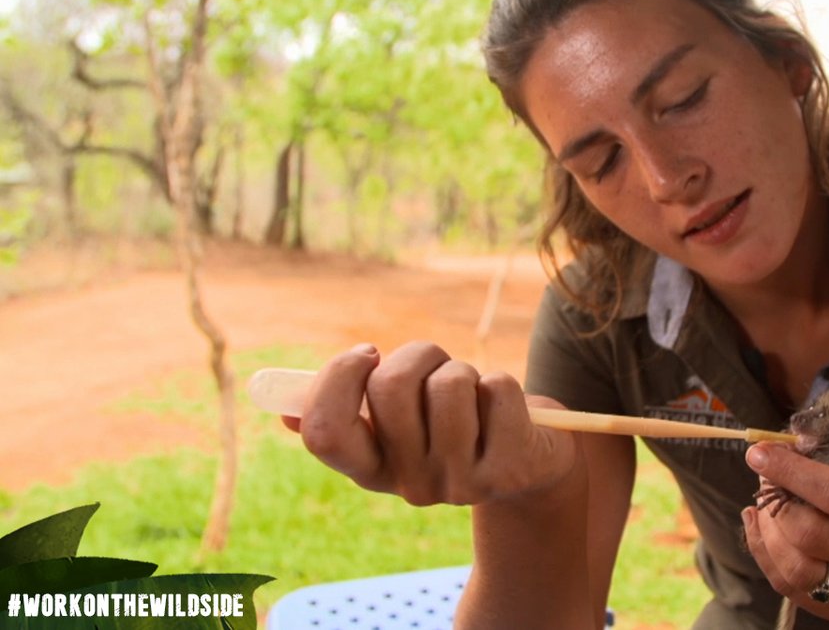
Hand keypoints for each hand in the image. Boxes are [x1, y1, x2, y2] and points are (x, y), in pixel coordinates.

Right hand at [282, 341, 579, 506]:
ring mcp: (460, 484)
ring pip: (449, 384)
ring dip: (464, 369)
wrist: (532, 463)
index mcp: (370, 470)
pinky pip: (497, 389)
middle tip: (436, 366)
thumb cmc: (456, 423)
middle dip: (418, 355)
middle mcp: (410, 485)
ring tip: (474, 392)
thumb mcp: (403, 421)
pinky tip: (507, 411)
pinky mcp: (509, 469)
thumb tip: (285, 413)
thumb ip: (350, 412)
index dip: (339, 378)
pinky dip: (502, 383)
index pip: (324, 432)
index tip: (368, 353)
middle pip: (389, 388)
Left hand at [741, 444, 828, 623]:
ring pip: (797, 568)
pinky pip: (787, 586)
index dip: (792, 472)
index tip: (759, 454)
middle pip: (812, 534)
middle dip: (776, 504)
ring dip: (768, 532)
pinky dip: (763, 552)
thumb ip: (816, 456)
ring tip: (764, 508)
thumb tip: (769, 449)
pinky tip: (761, 526)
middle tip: (765, 482)